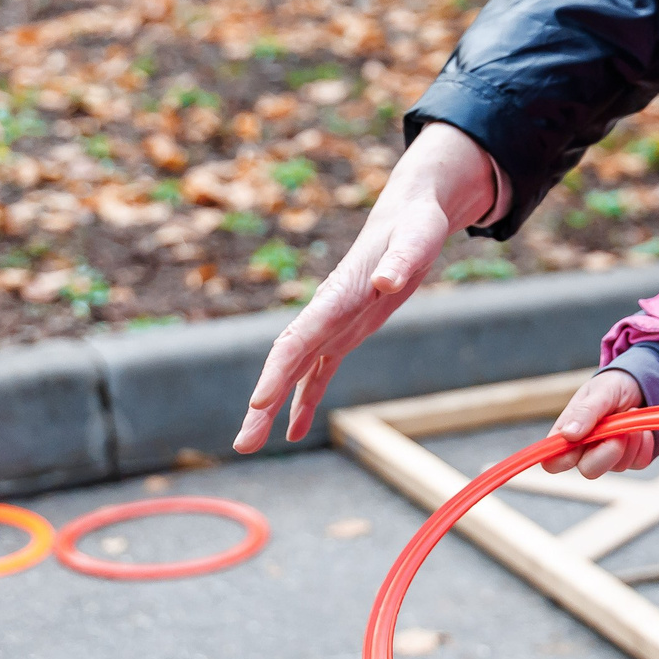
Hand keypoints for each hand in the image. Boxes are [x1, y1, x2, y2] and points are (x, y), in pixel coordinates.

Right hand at [232, 122, 496, 452]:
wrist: (409, 213)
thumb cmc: (416, 225)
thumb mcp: (417, 239)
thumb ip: (402, 260)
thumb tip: (387, 282)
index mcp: (337, 295)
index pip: (299, 338)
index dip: (278, 371)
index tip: (258, 403)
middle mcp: (326, 313)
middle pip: (286, 363)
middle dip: (262, 403)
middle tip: (242, 445)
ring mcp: (332, 325)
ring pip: (294, 372)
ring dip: (272, 408)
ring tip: (248, 444)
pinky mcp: (345, 332)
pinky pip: (318, 374)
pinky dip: (305, 402)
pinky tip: (294, 432)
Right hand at [544, 368, 656, 477]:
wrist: (640, 385)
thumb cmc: (612, 386)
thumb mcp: (599, 391)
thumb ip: (584, 411)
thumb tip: (568, 434)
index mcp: (568, 434)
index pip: (553, 462)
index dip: (561, 460)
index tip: (580, 440)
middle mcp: (586, 451)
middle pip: (589, 470)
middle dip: (609, 450)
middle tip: (618, 427)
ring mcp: (609, 457)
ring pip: (619, 466)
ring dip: (630, 439)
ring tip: (629, 413)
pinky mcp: (631, 459)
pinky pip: (639, 461)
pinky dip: (644, 442)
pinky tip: (640, 427)